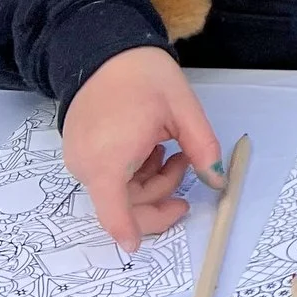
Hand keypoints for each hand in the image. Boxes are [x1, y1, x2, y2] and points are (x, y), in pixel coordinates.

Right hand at [64, 46, 227, 249]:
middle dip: (161, 196)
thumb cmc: (143, 77)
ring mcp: (79, 160)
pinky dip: (134, 172)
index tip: (138, 246)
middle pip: (124, 204)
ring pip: (119, 192)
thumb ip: (202, 150)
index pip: (114, 212)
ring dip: (151, 181)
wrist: (103, 50)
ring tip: (170, 150)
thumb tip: (217, 182)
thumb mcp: (183, 111)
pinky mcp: (80, 153)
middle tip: (186, 170)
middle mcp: (87, 165)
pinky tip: (149, 149)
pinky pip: (109, 177)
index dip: (130, 231)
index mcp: (109, 159)